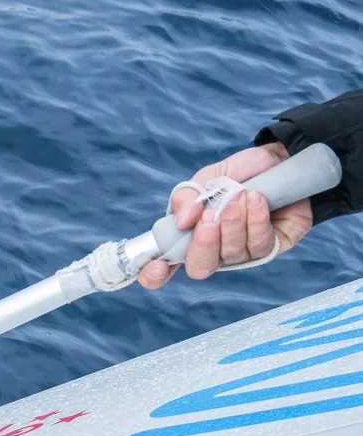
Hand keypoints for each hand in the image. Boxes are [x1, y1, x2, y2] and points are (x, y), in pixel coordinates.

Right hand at [137, 142, 315, 288]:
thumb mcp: (207, 178)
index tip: (156, 266)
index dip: (155, 274)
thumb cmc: (241, 173)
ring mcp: (243, 254)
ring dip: (234, 222)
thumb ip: (187, 197)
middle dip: (204, 243)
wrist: (281, 161)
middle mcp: (215, 251)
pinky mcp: (271, 248)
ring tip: (240, 194)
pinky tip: (259, 200)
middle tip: (210, 215)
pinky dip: (256, 221)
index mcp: (190, 237)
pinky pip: (259, 245)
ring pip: (231, 253)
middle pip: (200, 267)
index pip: (166, 266)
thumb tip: (182, 221)